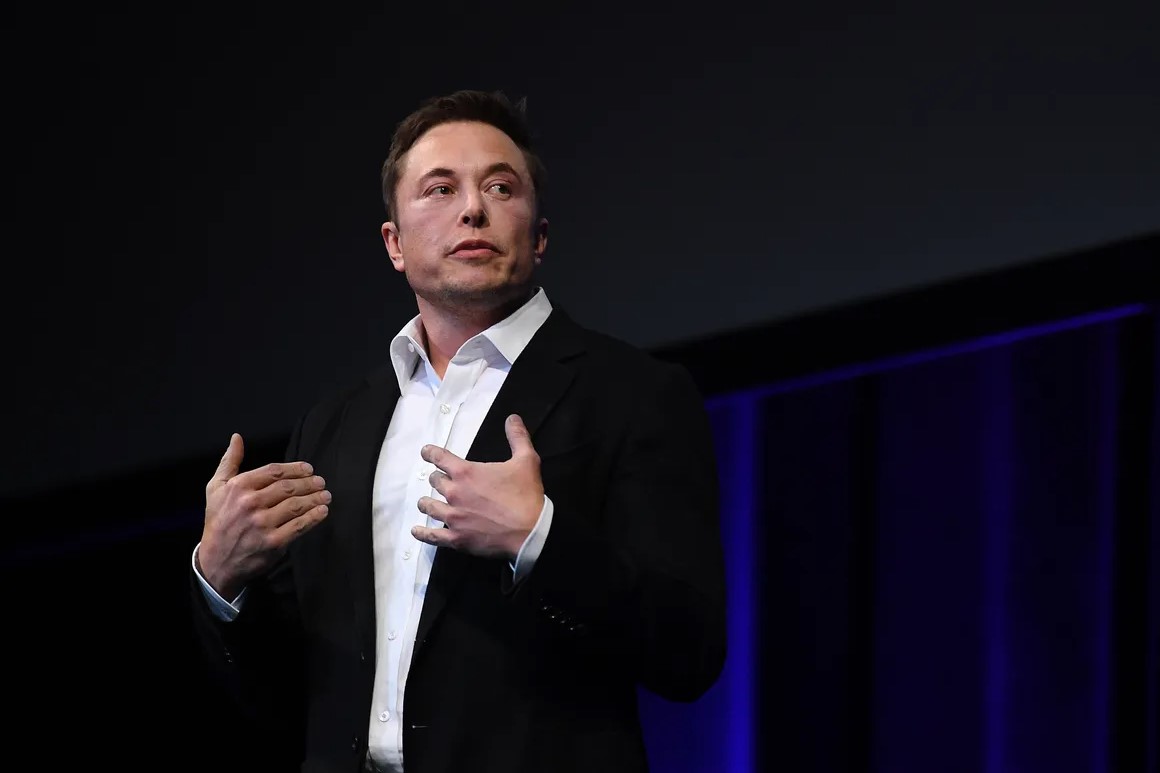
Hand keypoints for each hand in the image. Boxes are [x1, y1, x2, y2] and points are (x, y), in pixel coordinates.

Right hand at [197, 433, 330, 599]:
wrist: (215, 561)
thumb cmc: (218, 522)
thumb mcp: (215, 488)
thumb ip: (229, 461)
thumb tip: (237, 438)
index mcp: (239, 487)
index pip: (274, 471)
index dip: (295, 468)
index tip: (308, 469)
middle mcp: (250, 503)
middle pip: (289, 487)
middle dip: (309, 483)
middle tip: (320, 482)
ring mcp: (262, 523)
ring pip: (296, 505)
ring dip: (315, 498)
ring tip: (325, 495)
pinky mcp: (273, 542)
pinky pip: (299, 525)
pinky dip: (314, 517)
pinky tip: (322, 511)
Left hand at [413, 414, 543, 559]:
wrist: (530, 532)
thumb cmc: (526, 496)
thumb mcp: (526, 460)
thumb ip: (517, 437)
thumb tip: (513, 418)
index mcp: (467, 473)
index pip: (440, 457)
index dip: (430, 453)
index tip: (426, 452)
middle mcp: (455, 493)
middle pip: (435, 482)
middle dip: (437, 479)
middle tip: (441, 480)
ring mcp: (453, 517)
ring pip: (429, 507)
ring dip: (427, 502)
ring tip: (426, 502)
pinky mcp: (456, 538)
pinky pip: (432, 536)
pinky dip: (422, 533)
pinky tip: (416, 531)